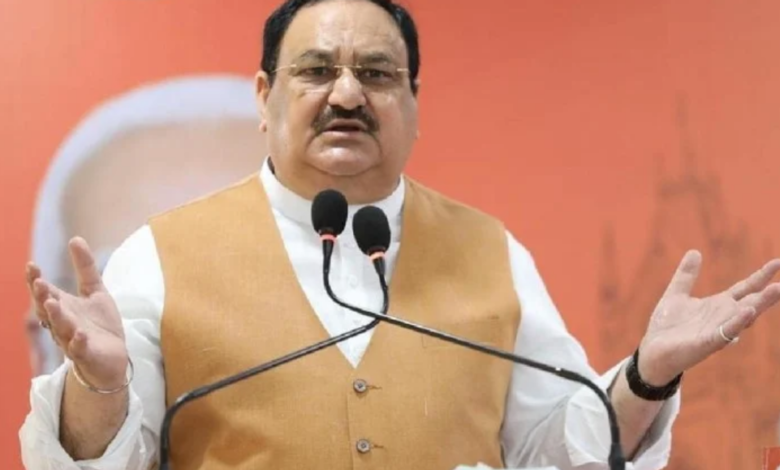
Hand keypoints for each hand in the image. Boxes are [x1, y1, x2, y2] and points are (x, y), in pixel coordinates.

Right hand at [26, 237, 127, 388]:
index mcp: (62, 307)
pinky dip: (78, 342)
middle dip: (42, 297)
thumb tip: (75, 238)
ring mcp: (72, 340)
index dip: (35, 280)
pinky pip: (79, 349)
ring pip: (60, 329)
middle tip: (40, 283)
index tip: (32, 265)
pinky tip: (80, 333)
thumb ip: (85, 267)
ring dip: (56, 317)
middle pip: (47, 310)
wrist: (113, 357)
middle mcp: (62, 323)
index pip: (44, 293)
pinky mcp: (87, 354)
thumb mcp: (95, 291)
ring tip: (52, 303)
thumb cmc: (99, 324)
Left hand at [638, 250, 779, 385]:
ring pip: (743, 318)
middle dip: (767, 294)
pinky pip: (725, 333)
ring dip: (759, 305)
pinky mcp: (706, 344)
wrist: (652, 351)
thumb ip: (686, 275)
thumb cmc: (667, 326)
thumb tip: (695, 251)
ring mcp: (717, 331)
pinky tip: (747, 312)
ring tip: (776, 290)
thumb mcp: (676, 294)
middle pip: (750, 303)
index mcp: (718, 306)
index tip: (777, 262)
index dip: (760, 276)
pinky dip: (736, 323)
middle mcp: (722, 318)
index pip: (744, 289)